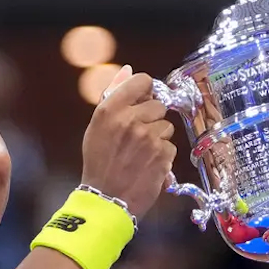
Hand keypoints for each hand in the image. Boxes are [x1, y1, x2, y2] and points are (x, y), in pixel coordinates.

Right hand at [81, 65, 176, 218]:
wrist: (105, 198)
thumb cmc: (99, 162)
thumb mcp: (97, 126)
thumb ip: (114, 96)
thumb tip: (128, 70)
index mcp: (111, 109)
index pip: (143, 81)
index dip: (145, 91)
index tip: (142, 101)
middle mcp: (130, 120)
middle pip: (159, 105)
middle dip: (151, 118)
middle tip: (137, 136)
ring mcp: (148, 138)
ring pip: (167, 126)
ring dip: (158, 138)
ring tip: (141, 153)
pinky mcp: (162, 155)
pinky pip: (170, 145)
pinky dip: (162, 155)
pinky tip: (147, 163)